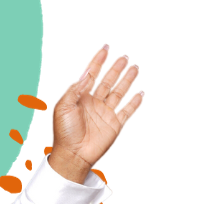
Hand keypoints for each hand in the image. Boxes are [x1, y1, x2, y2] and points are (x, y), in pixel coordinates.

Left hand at [48, 44, 144, 183]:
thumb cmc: (64, 134)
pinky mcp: (114, 124)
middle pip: (108, 80)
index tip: (106, 47)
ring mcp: (105, 113)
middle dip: (116, 68)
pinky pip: (127, 110)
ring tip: (135, 67)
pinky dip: (134, 102)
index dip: (98, 60)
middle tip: (125, 56)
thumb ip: (75, 89)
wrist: (73, 156)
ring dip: (127, 79)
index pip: (91, 74)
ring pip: (119, 91)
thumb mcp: (63, 108)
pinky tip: (140, 92)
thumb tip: (87, 74)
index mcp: (80, 97)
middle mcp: (94, 103)